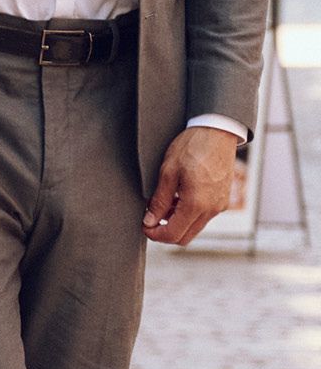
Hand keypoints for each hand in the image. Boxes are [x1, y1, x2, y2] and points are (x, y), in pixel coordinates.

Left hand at [143, 125, 241, 246]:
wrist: (217, 131)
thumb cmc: (193, 147)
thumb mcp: (168, 172)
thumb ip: (159, 201)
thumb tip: (150, 221)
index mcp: (197, 204)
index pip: (173, 234)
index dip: (155, 234)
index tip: (144, 226)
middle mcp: (212, 209)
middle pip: (185, 237)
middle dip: (165, 233)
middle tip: (150, 219)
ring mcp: (219, 205)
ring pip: (194, 227)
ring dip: (177, 223)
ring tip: (163, 204)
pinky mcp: (222, 199)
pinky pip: (203, 216)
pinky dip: (188, 215)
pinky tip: (178, 198)